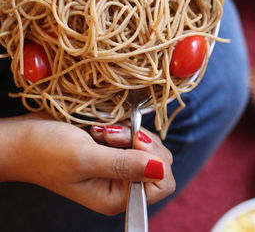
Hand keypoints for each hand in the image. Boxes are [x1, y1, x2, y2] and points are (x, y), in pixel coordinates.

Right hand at [0, 113, 174, 215]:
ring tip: (103, 132)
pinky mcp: (116, 150)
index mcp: (117, 197)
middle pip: (160, 162)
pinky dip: (125, 128)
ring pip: (150, 147)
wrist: (23, 139)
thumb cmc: (46, 152)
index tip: (134, 142)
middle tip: (111, 135)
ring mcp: (120, 166)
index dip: (155, 161)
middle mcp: (123, 184)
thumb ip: (125, 164)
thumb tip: (160, 168)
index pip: (162, 184)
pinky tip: (103, 129)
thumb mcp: (85, 159)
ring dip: (130, 133)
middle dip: (142, 143)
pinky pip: (137, 136)